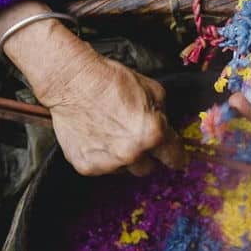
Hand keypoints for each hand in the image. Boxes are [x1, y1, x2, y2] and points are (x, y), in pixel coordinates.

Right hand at [0, 1, 185, 175]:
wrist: (73, 82)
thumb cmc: (111, 81)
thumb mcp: (153, 90)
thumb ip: (163, 115)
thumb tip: (167, 129)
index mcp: (153, 134)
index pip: (175, 158)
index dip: (177, 157)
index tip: (176, 160)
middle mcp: (132, 153)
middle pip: (148, 168)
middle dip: (146, 155)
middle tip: (135, 138)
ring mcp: (108, 163)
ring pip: (125, 170)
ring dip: (124, 158)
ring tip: (113, 134)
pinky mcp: (87, 166)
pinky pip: (102, 168)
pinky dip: (102, 157)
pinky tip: (97, 137)